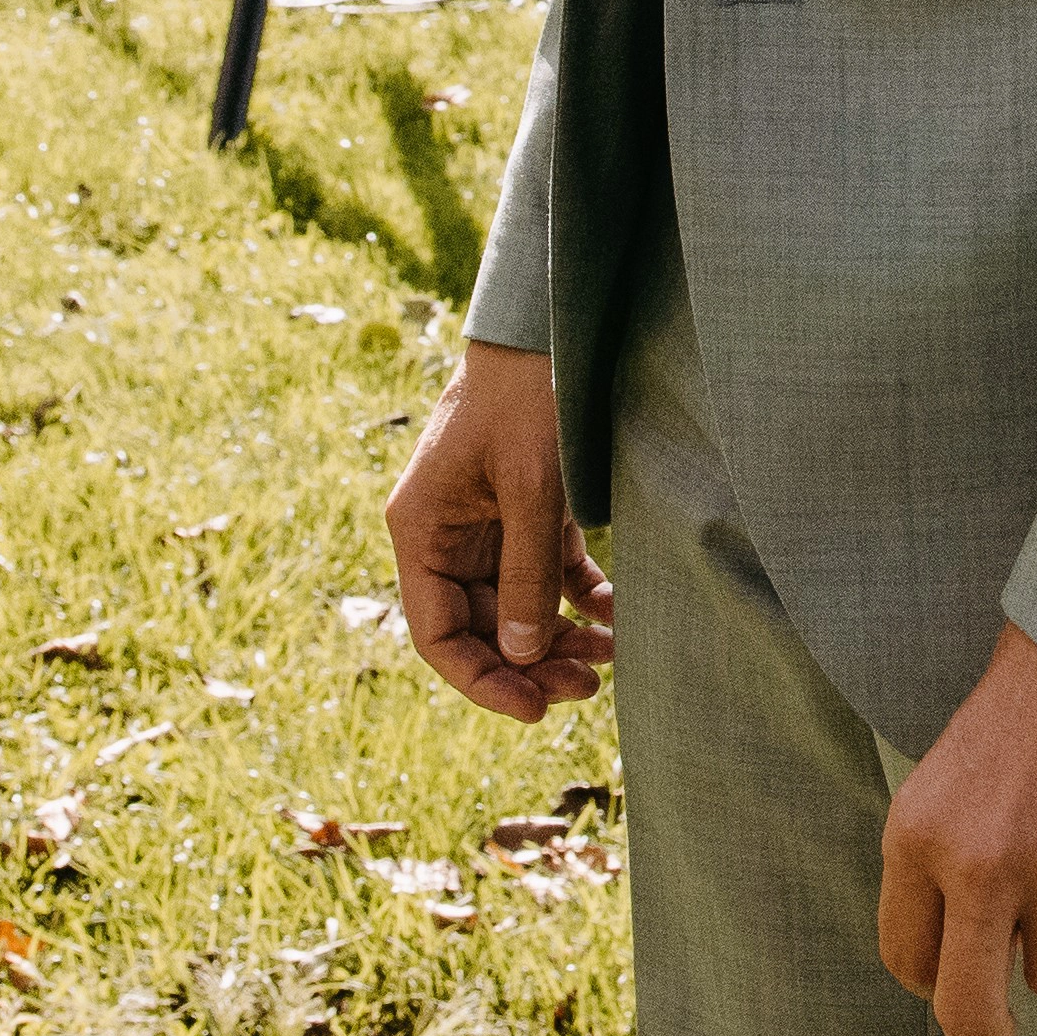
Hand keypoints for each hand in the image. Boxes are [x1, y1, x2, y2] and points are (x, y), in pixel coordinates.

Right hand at [385, 342, 610, 721]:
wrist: (552, 326)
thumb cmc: (527, 396)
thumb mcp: (530, 487)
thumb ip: (525, 575)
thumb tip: (522, 657)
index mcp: (421, 530)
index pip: (436, 633)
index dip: (481, 679)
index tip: (532, 708)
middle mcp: (445, 535)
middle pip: (480, 627)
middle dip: (530, 663)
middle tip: (587, 687)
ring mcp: (485, 526)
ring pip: (516, 609)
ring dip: (558, 639)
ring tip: (608, 659)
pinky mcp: (526, 512)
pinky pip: (546, 576)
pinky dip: (578, 600)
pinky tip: (615, 618)